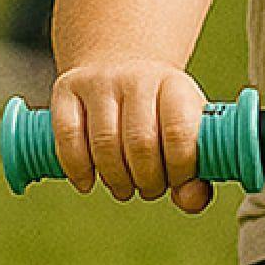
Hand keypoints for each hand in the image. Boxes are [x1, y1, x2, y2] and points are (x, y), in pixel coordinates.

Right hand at [50, 59, 213, 211]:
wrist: (120, 66)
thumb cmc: (160, 115)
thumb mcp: (187, 135)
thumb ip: (197, 175)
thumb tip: (189, 198)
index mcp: (175, 86)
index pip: (179, 133)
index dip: (179, 170)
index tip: (176, 181)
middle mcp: (137, 78)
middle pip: (140, 143)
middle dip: (147, 181)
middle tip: (148, 188)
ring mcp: (99, 81)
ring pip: (104, 144)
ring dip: (115, 180)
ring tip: (124, 187)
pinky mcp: (66, 88)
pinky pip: (68, 137)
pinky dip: (78, 170)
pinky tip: (88, 182)